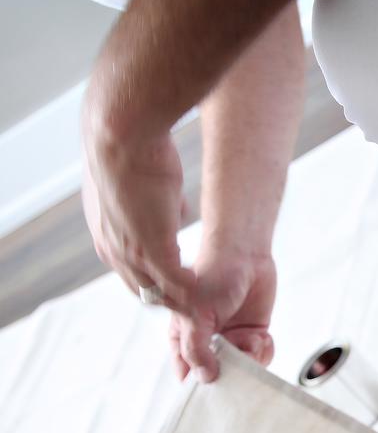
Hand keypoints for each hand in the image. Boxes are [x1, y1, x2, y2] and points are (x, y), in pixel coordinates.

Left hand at [81, 108, 196, 309]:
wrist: (122, 133)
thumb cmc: (131, 146)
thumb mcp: (143, 183)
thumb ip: (160, 203)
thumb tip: (178, 209)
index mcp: (106, 236)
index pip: (132, 275)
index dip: (158, 282)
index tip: (181, 282)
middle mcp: (114, 250)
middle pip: (145, 292)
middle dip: (172, 298)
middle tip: (200, 299)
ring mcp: (134, 253)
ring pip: (162, 293)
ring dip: (187, 299)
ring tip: (211, 297)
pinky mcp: (155, 250)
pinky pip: (180, 284)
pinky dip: (198, 291)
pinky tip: (215, 287)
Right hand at [169, 245, 276, 382]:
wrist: (243, 254)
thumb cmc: (211, 278)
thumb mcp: (195, 315)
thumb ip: (197, 349)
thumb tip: (205, 379)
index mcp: (185, 341)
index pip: (189, 375)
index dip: (201, 387)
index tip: (216, 389)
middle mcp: (208, 345)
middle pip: (220, 377)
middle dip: (233, 374)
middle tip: (241, 358)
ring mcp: (232, 341)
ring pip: (244, 370)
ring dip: (252, 358)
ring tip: (252, 339)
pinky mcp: (254, 335)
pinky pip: (261, 357)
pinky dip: (265, 350)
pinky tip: (263, 336)